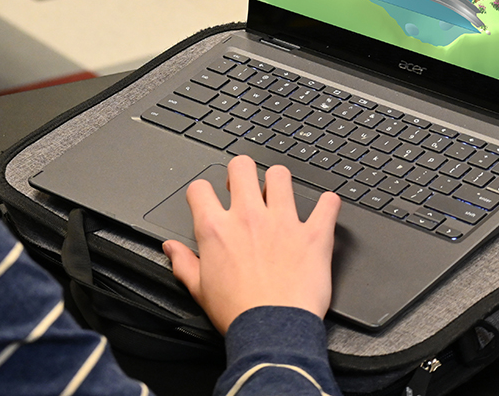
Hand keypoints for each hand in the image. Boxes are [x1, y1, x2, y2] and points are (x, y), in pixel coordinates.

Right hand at [162, 155, 340, 333]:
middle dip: (241, 172)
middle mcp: (248, 217)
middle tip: (245, 187)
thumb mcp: (200, 290)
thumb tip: (170, 248)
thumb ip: (184, 263)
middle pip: (241, 166)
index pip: (200, 188)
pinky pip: (326, 205)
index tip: (208, 199)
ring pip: (280, 175)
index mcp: (216, 229)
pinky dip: (327, 204)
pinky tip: (324, 207)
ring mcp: (282, 222)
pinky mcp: (312, 234)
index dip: (201, 192)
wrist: (273, 332)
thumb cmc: (238, 313)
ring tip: (280, 194)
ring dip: (280, 182)